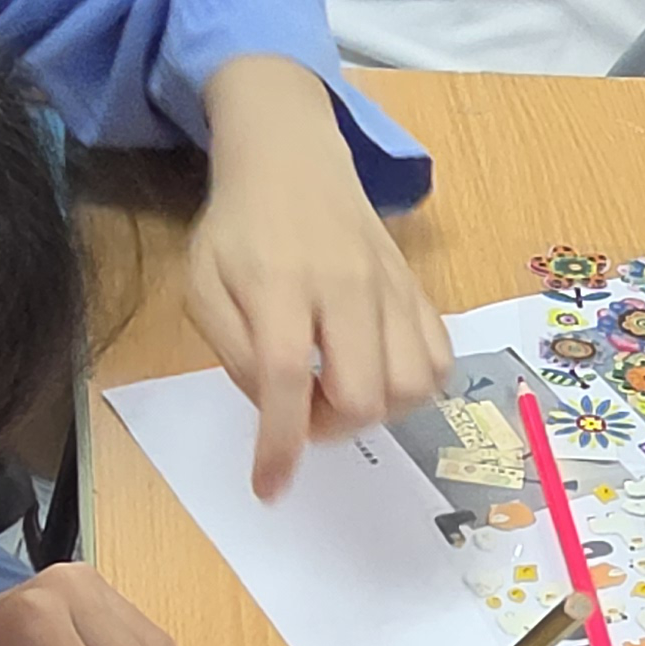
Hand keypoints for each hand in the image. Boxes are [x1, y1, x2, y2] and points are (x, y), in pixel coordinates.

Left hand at [190, 58, 451, 498]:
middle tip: (301, 409)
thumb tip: (277, 410)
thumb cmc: (239, 229)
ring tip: (339, 390)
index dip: (281, 445)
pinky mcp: (417, 287)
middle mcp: (345, 287)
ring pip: (411, 385)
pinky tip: (377, 374)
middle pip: (363, 394)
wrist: (293, 156)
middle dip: (330, 428)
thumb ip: (235, 353)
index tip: (271, 489)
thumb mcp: (204, 287)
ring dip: (374, 412)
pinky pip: (440, 359)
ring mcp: (390, 287)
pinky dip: (414, 388)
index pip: (286, 378)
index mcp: (278, 285)